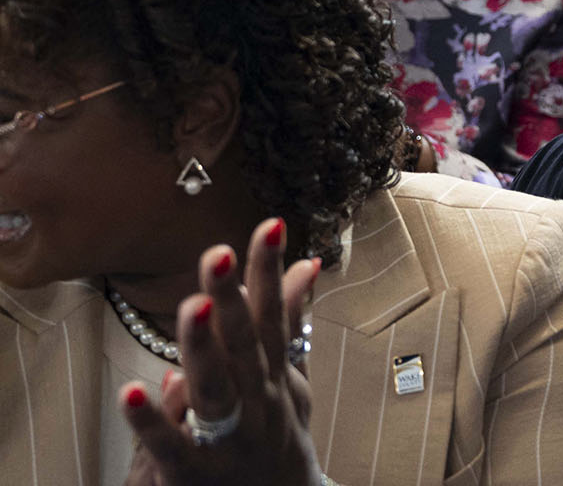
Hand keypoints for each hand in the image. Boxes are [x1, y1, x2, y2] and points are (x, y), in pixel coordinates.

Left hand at [119, 219, 323, 485]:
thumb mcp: (291, 380)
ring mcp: (230, 438)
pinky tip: (133, 390)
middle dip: (233, 298)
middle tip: (219, 255)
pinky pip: (172, 446)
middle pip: (243, 345)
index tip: (271, 224)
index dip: (270, 270)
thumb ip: (290, 322)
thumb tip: (306, 264)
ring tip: (193, 306)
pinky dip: (153, 420)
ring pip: (216, 389)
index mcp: (273, 374)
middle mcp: (258, 401)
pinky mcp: (196, 475)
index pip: (272, 313)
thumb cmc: (278, 438)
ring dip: (203, 347)